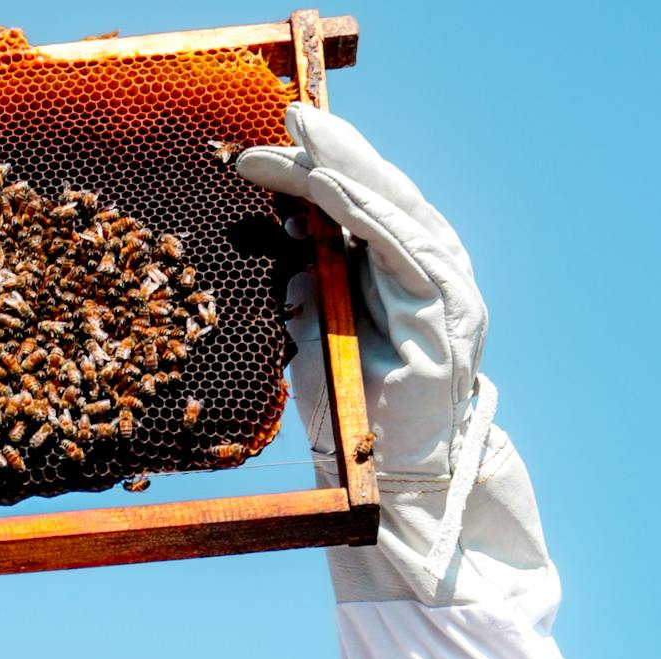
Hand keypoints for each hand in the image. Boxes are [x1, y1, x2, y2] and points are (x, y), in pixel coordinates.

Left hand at [237, 107, 546, 609]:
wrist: (391, 482)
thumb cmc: (352, 417)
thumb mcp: (314, 344)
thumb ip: (308, 296)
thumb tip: (287, 250)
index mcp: (396, 277)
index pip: (355, 212)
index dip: (317, 173)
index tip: (269, 150)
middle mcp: (428, 273)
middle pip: (378, 198)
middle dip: (334, 154)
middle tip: (291, 118)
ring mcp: (444, 289)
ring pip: (394, 213)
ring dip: (347, 172)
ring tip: (308, 141)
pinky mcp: (447, 313)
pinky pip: (404, 250)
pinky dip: (368, 216)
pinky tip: (334, 189)